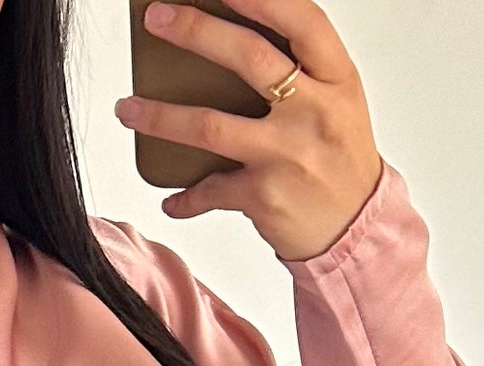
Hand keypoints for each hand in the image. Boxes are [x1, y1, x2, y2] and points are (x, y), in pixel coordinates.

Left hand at [114, 0, 382, 261]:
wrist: (356, 227)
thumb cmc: (337, 155)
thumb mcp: (336, 99)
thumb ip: (300, 66)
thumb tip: (230, 32)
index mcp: (338, 77)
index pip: (302, 21)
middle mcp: (316, 112)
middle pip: (250, 58)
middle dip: (196, 31)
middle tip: (157, 19)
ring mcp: (288, 155)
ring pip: (212, 126)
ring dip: (161, 116)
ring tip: (127, 108)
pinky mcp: (266, 197)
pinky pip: (212, 190)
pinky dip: (186, 197)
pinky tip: (171, 198)